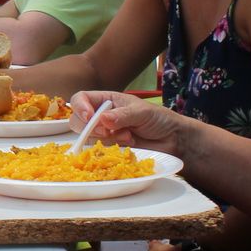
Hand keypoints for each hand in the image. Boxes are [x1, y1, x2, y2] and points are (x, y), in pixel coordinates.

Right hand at [70, 91, 184, 155]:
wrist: (172, 140)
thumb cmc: (158, 119)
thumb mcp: (142, 112)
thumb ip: (122, 115)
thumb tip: (102, 119)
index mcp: (106, 100)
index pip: (81, 99)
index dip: (80, 107)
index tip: (89, 117)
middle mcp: (101, 116)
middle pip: (78, 121)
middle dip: (90, 127)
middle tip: (108, 131)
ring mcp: (104, 133)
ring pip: (89, 137)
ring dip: (107, 138)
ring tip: (128, 137)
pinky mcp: (110, 149)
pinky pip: (100, 151)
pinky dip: (112, 149)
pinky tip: (128, 144)